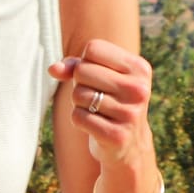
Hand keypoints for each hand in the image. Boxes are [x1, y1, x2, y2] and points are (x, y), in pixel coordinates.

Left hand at [50, 39, 152, 169]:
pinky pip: (77, 117)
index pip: (93, 48)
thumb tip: (53, 69)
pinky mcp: (116, 136)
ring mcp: (130, 114)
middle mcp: (139, 89)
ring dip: (80, 103)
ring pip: (78, 94)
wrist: (129, 144)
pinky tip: (96, 125)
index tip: (99, 76)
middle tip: (97, 96)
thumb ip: (74, 66)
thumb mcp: (100, 77)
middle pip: (82, 71)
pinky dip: (79, 120)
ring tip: (98, 111)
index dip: (85, 62)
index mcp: (140, 68)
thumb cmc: (110, 100)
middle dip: (80, 83)